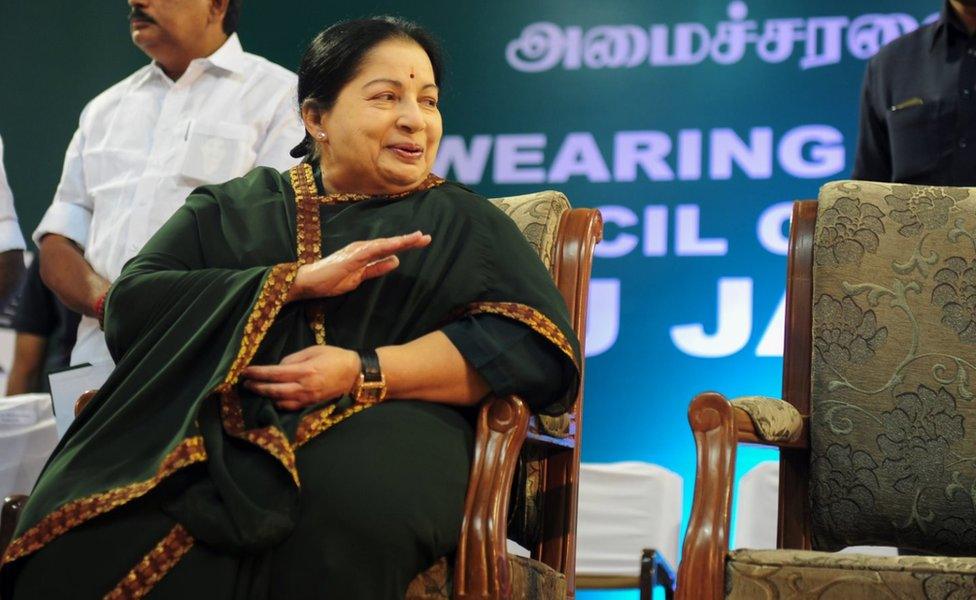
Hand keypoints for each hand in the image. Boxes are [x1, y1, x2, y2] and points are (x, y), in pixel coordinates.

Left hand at [242, 346, 360, 410]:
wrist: (355, 374)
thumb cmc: (334, 357)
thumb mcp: (313, 350)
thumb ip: (293, 358)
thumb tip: (278, 367)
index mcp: (305, 371)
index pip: (274, 374)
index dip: (258, 373)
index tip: (245, 371)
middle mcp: (304, 387)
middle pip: (274, 390)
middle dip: (257, 387)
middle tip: (245, 384)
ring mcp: (307, 398)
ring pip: (280, 401)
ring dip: (265, 397)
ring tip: (256, 390)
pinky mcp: (310, 404)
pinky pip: (290, 407)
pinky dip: (278, 404)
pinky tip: (272, 399)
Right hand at [288, 231, 430, 300]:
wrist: (309, 282)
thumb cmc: (331, 280)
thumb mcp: (360, 278)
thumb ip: (377, 269)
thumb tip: (396, 261)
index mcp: (365, 254)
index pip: (389, 248)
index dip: (406, 245)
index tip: (422, 242)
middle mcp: (363, 248)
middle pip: (390, 243)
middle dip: (409, 240)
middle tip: (427, 238)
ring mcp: (357, 251)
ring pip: (384, 244)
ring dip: (401, 241)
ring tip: (418, 238)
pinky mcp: (352, 256)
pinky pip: (372, 251)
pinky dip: (386, 246)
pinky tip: (398, 245)